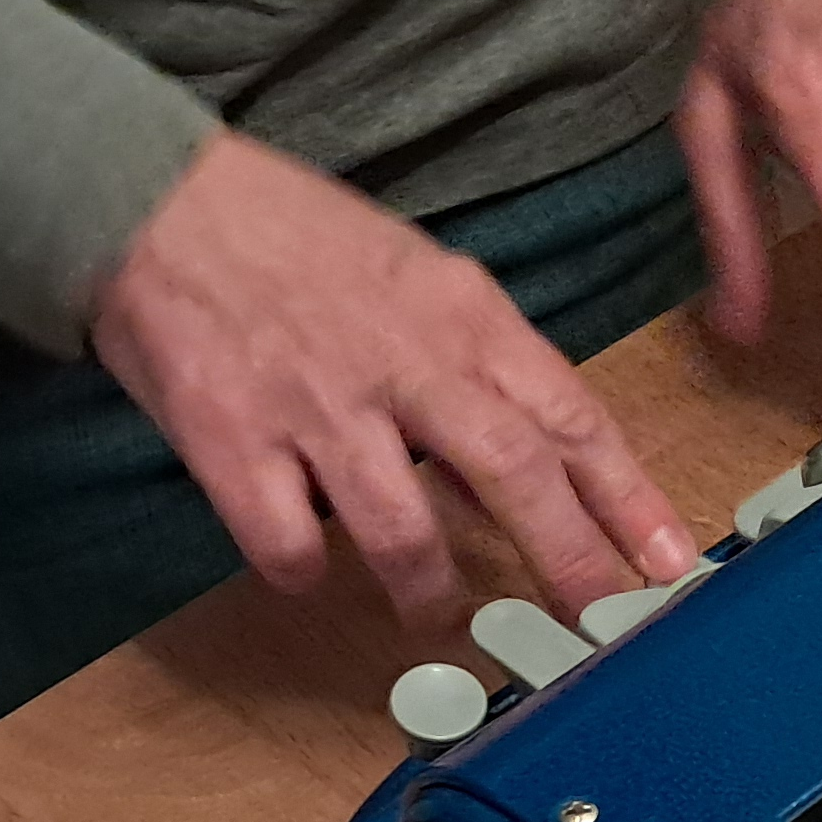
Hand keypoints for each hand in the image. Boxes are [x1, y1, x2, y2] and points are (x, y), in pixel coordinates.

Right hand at [92, 134, 698, 625]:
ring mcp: (317, 406)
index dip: (628, 497)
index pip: (571, 414)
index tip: (669, 560)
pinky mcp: (231, 442)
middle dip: (568, 560)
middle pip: (514, 473)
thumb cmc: (293, 237)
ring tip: (438, 613)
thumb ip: (478, 364)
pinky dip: (306, 572)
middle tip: (596, 622)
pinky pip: (288, 544)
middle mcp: (402, 362)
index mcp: (461, 314)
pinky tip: (311, 568)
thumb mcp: (416, 275)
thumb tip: (539, 463)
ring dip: (431, 592)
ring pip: (404, 533)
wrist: (151, 198)